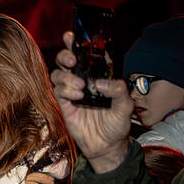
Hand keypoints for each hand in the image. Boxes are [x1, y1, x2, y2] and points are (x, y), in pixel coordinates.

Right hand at [50, 31, 132, 172]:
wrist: (106, 146)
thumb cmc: (117, 125)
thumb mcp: (125, 106)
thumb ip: (118, 90)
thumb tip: (99, 83)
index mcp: (97, 76)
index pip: (85, 55)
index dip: (76, 44)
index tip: (71, 36)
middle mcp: (82, 80)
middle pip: (66, 60)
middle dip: (66, 56)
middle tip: (74, 61)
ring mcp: (71, 92)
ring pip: (58, 74)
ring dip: (66, 76)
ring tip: (80, 87)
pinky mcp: (64, 104)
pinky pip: (58, 90)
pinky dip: (66, 90)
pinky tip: (77, 97)